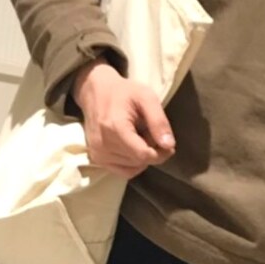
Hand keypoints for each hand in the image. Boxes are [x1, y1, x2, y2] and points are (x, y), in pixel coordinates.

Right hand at [73, 58, 175, 180]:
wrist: (95, 92)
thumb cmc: (123, 92)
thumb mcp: (146, 97)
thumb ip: (159, 121)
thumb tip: (169, 146)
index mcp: (115, 128)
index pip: (143, 155)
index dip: (160, 153)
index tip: (167, 144)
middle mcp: (103, 144)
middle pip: (139, 161)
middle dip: (152, 152)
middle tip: (151, 134)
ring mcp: (98, 153)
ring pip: (133, 168)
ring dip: (142, 157)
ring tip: (140, 137)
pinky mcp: (97, 159)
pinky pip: (124, 171)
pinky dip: (133, 163)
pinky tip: (133, 146)